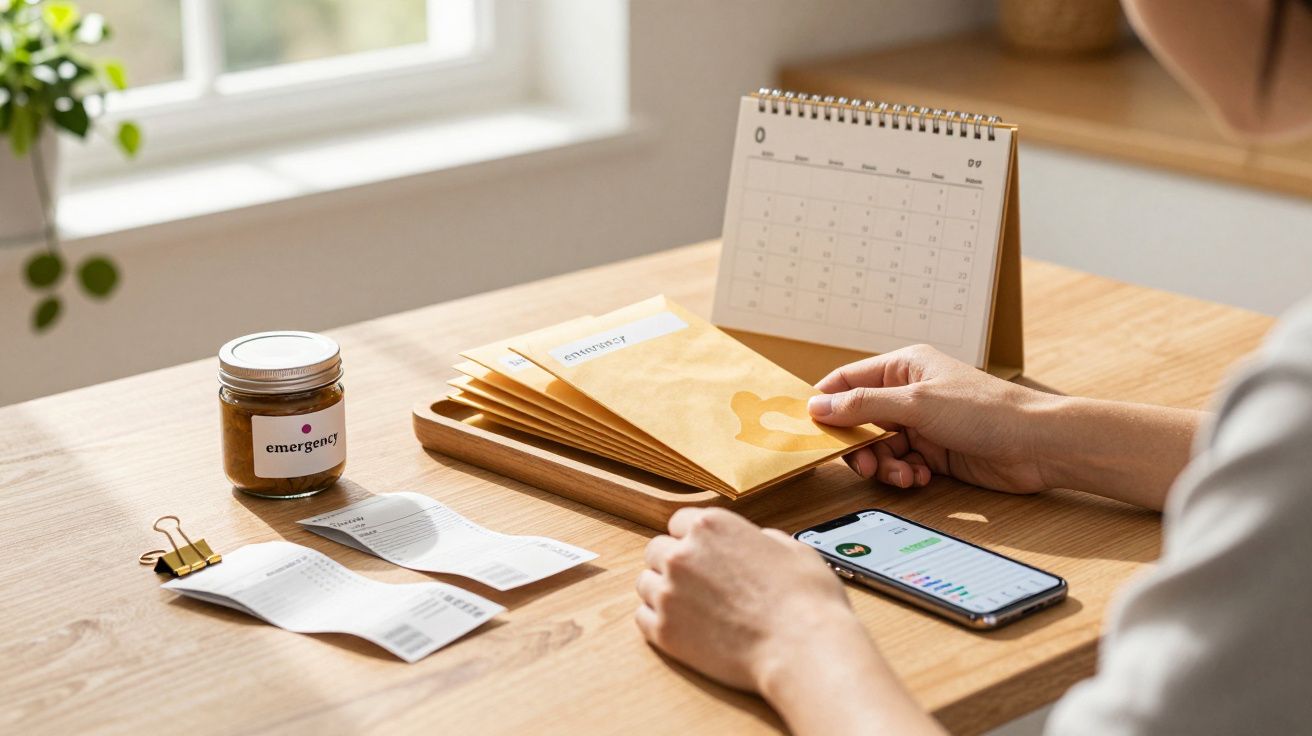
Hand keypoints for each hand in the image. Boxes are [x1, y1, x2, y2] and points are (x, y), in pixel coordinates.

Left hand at [636, 507, 857, 691]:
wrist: (801, 648)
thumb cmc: (804, 600)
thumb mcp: (792, 548)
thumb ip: (763, 538)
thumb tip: (759, 542)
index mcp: (711, 526)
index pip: (679, 522)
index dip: (692, 538)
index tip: (700, 552)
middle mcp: (682, 555)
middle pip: (656, 551)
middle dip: (673, 563)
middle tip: (696, 583)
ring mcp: (669, 594)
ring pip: (645, 584)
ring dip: (663, 591)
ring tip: (690, 607)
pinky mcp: (665, 631)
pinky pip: (642, 619)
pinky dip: (658, 621)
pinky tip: (682, 627)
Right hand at [809, 344, 1054, 493]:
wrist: (1036, 445)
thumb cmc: (985, 411)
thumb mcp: (916, 403)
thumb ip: (863, 406)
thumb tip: (818, 406)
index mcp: (903, 367)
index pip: (848, 381)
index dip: (827, 404)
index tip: (811, 430)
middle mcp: (908, 393)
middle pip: (859, 420)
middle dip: (858, 445)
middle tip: (865, 464)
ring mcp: (921, 424)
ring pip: (878, 448)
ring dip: (884, 465)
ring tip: (903, 474)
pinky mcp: (933, 452)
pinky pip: (900, 464)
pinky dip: (904, 474)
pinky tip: (920, 477)